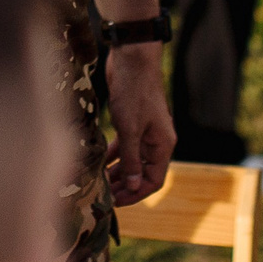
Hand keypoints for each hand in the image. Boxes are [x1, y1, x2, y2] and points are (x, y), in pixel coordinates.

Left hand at [105, 41, 173, 204]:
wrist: (132, 59)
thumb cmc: (134, 92)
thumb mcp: (130, 130)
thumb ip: (131, 159)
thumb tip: (134, 185)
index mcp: (163, 145)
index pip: (154, 180)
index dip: (136, 193)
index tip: (116, 202)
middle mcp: (157, 141)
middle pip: (142, 173)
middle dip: (125, 186)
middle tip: (105, 196)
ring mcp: (145, 131)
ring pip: (132, 160)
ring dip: (117, 172)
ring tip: (99, 183)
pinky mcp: (133, 122)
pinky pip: (125, 146)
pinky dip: (114, 155)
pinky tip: (99, 162)